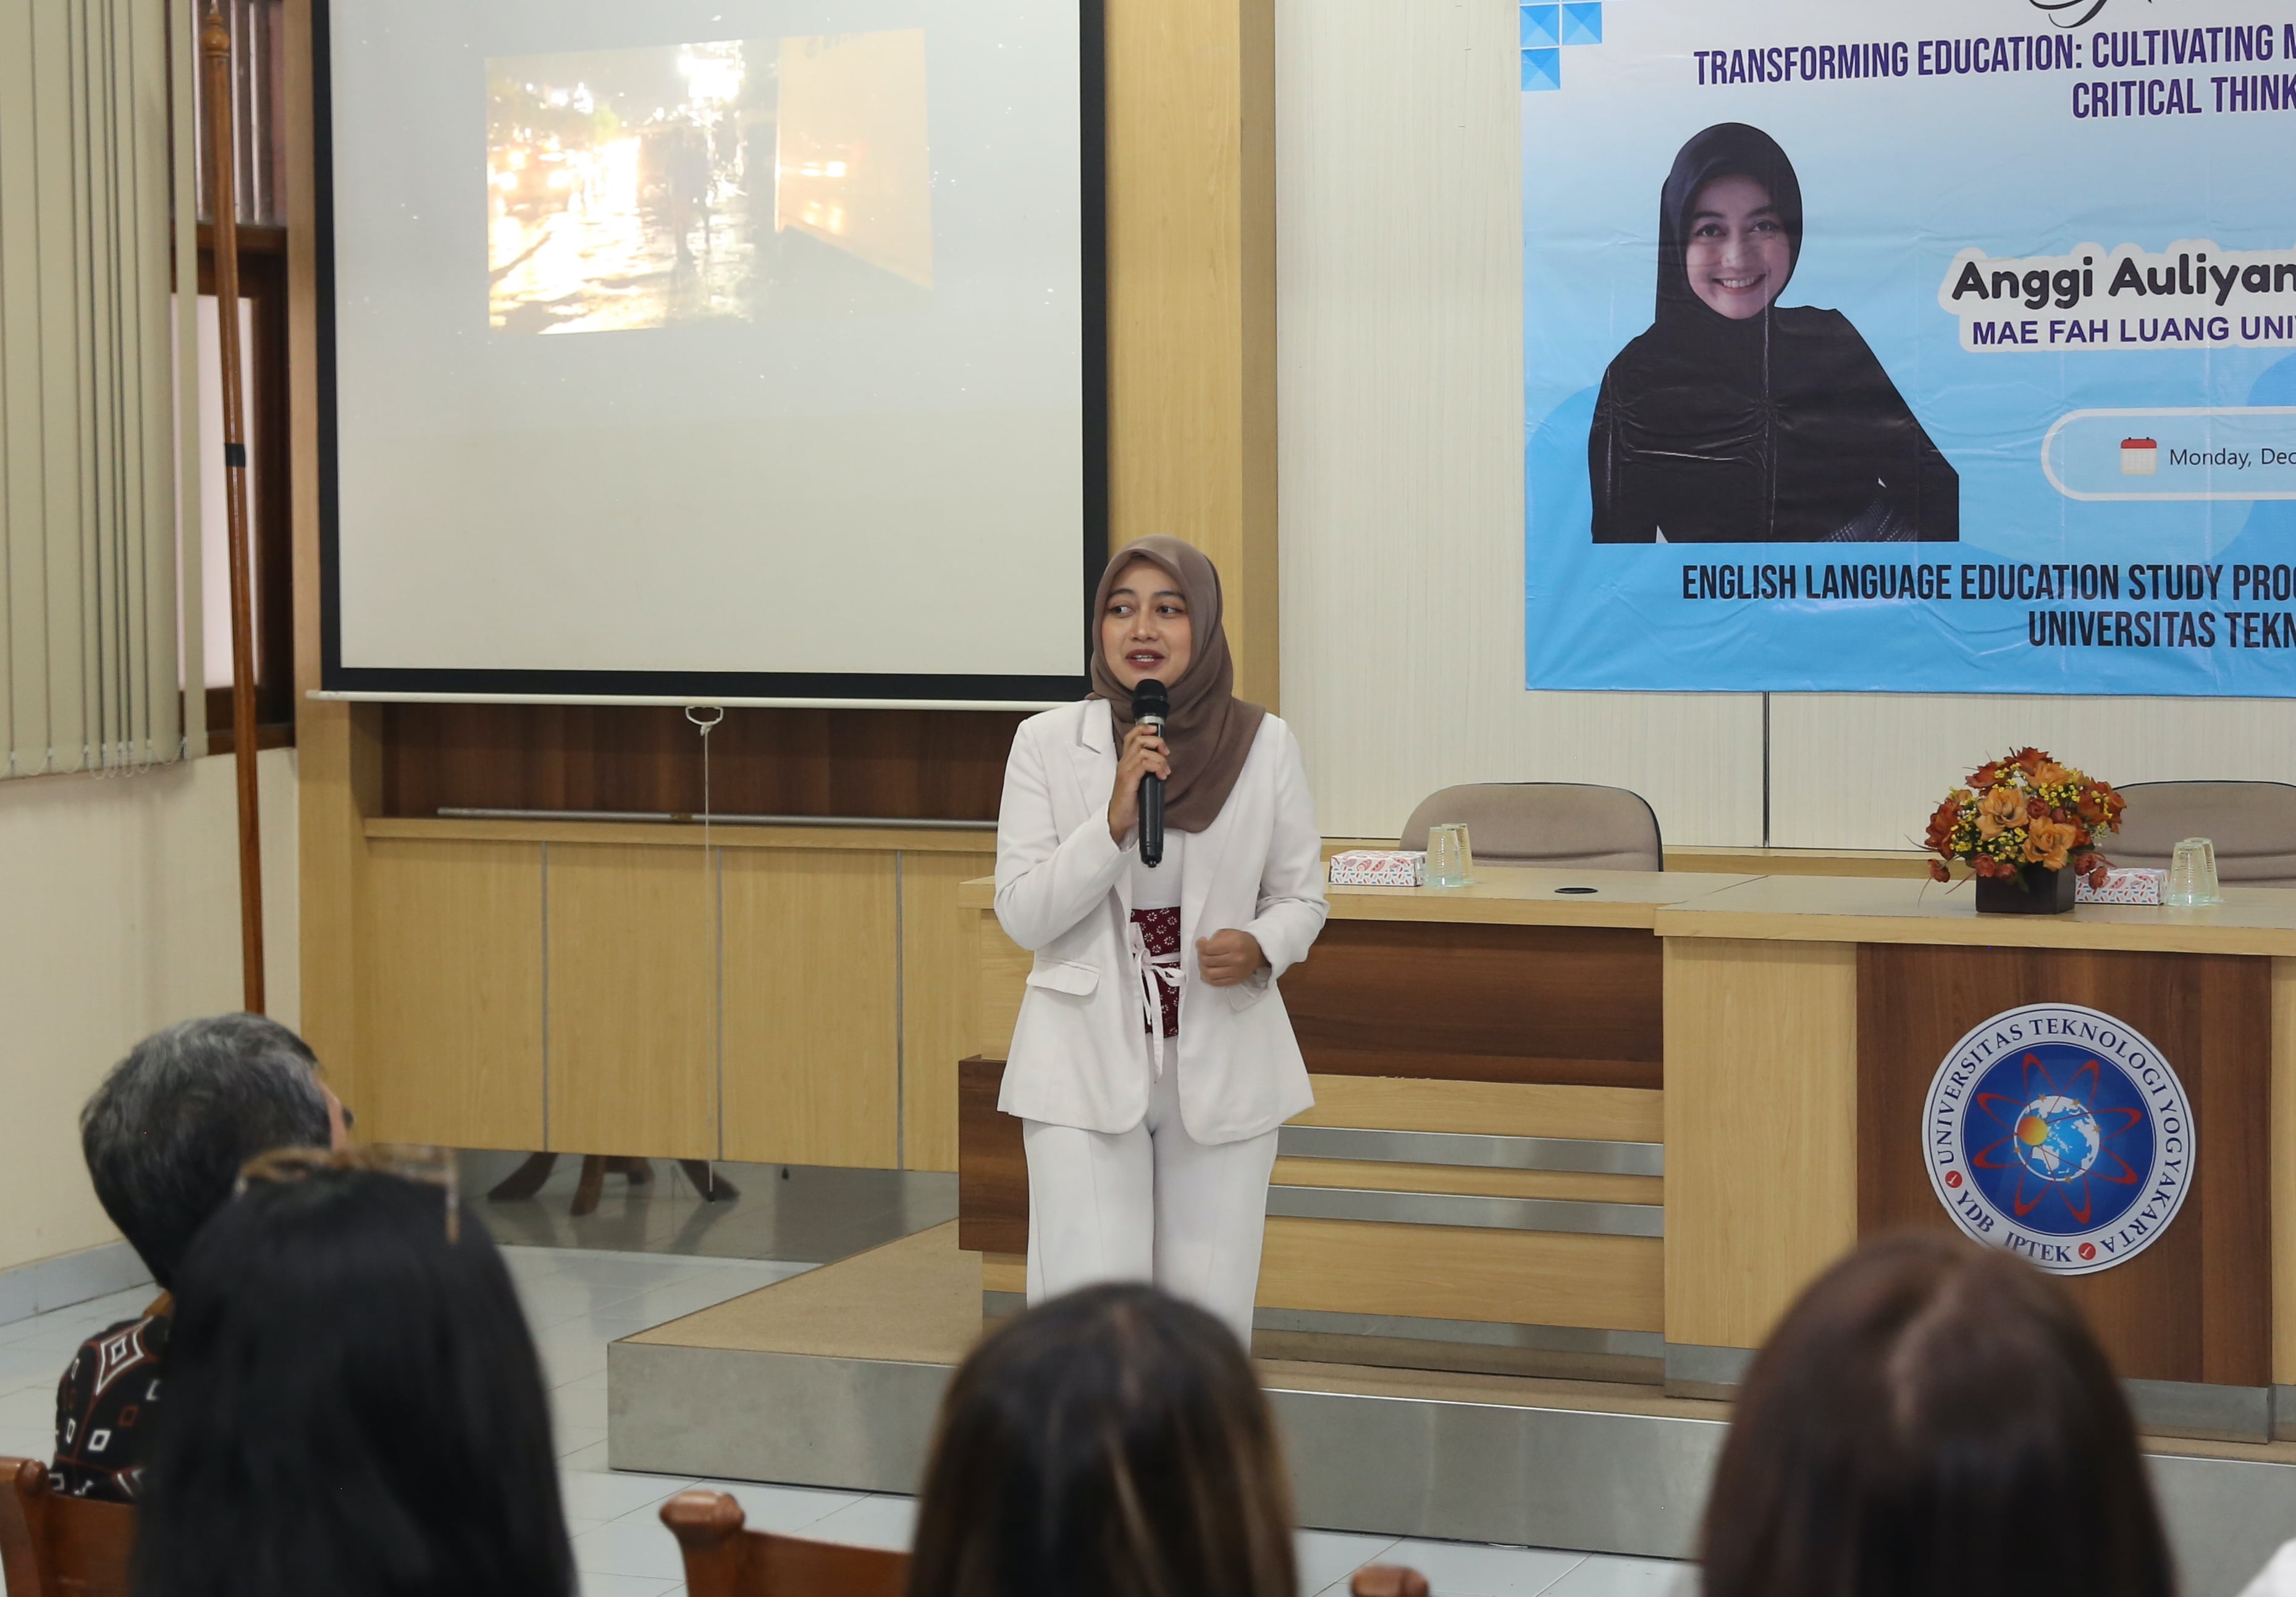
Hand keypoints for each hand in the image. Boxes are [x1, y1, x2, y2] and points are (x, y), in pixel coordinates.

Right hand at [1107, 720, 1170, 843]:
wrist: (1119, 818)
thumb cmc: (1131, 802)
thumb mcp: (1141, 781)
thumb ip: (1148, 769)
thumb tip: (1164, 762)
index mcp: (1126, 762)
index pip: (1132, 736)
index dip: (1143, 729)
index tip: (1156, 731)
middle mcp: (1124, 763)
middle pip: (1139, 739)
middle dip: (1156, 742)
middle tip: (1165, 753)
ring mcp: (1125, 770)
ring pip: (1144, 751)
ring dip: (1160, 759)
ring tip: (1165, 771)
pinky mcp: (1128, 779)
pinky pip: (1145, 764)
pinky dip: (1157, 767)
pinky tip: (1162, 776)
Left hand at [1195, 929, 1266, 987]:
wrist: (1258, 952)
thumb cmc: (1241, 941)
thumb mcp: (1229, 932)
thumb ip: (1214, 938)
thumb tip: (1201, 947)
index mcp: (1234, 944)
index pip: (1208, 949)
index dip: (1200, 945)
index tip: (1201, 943)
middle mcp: (1236, 959)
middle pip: (1207, 961)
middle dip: (1200, 956)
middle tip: (1202, 952)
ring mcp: (1236, 972)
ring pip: (1209, 974)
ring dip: (1202, 968)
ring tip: (1203, 963)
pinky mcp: (1235, 980)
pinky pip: (1216, 983)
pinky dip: (1207, 978)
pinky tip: (1206, 972)